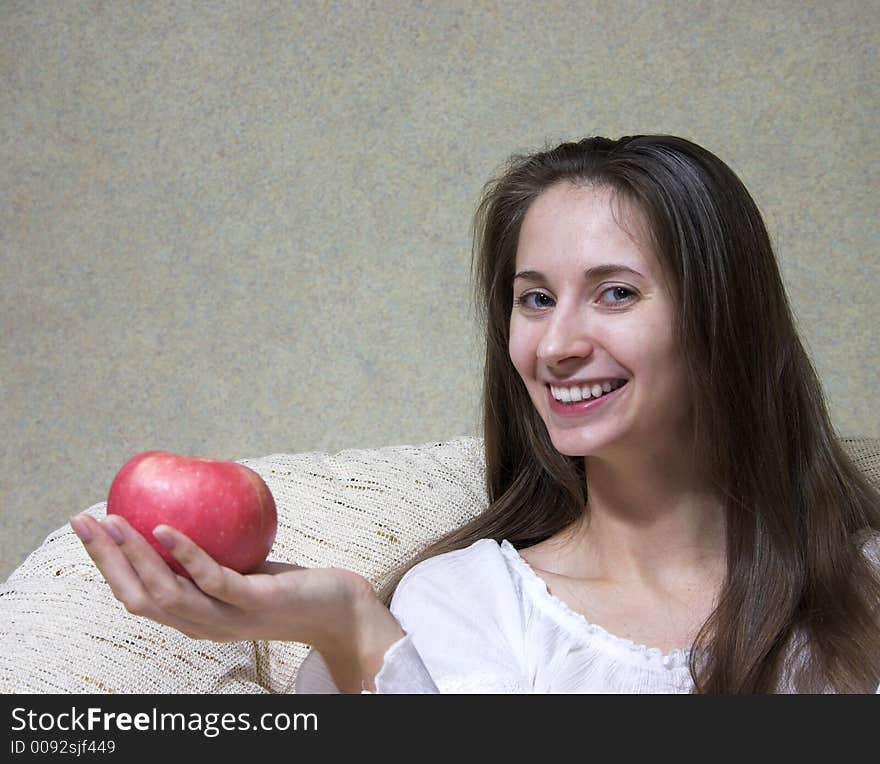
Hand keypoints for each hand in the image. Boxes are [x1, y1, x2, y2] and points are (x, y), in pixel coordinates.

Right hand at [69, 512, 379, 652]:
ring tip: (116, 521)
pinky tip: (165, 528)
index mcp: (192, 616)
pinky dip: (185, 554)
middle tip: (84, 520)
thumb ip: (212, 552)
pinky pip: (212, 580)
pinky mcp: (253, 604)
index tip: (88, 528)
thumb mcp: (240, 569)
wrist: (336, 611)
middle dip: (105, 559)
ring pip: (166, 593)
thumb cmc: (287, 587)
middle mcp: (201, 624)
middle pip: (137, 597)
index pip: (135, 595)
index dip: (106, 564)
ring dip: (134, 556)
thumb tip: (189, 501)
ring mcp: (226, 618)